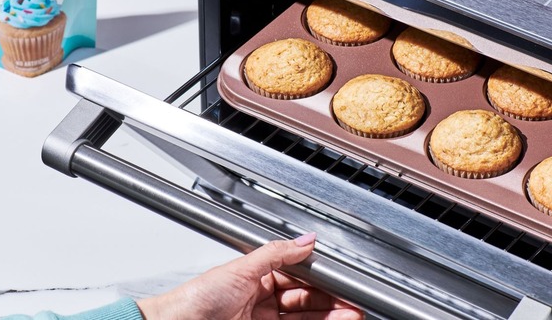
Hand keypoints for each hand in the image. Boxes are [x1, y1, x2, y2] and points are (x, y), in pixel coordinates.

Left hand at [136, 233, 363, 319]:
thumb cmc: (197, 298)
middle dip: (332, 300)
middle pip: (307, 299)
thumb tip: (306, 240)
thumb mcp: (241, 268)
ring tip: (351, 314)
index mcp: (258, 277)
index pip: (299, 276)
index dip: (321, 279)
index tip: (341, 281)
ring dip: (331, 316)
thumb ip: (276, 253)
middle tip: (354, 301)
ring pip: (306, 317)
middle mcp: (264, 300)